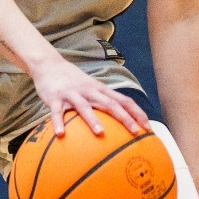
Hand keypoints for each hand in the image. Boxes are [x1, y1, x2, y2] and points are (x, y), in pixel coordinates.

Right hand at [28, 57, 148, 137]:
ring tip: (100, 133)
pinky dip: (58, 122)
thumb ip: (104, 102)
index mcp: (101, 90)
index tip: (148, 128)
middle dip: (124, 118)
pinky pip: (57, 112)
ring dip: (92, 120)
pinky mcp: (56, 98)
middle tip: (135, 132)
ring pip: (85, 107)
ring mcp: (73, 94)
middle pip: (110, 104)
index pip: (124, 101)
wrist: (49, 65)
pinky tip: (60, 134)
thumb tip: (121, 121)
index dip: (137, 113)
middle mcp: (90, 91)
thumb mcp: (92, 88)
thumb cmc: (74, 81)